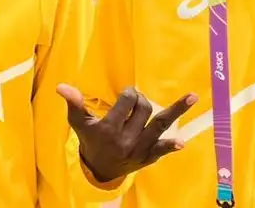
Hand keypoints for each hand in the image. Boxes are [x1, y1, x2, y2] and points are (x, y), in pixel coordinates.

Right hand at [57, 84, 196, 183]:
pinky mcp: (148, 157)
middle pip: (144, 109)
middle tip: (135, 99)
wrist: (99, 169)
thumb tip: (61, 86)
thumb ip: (74, 103)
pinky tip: (182, 142)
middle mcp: (126, 139)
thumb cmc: (89, 140)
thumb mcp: (79, 123)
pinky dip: (171, 145)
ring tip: (193, 97)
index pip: (127, 102)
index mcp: (109, 129)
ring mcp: (139, 149)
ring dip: (177, 110)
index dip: (129, 93)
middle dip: (141, 99)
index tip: (127, 93)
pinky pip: (161, 149)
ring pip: (159, 124)